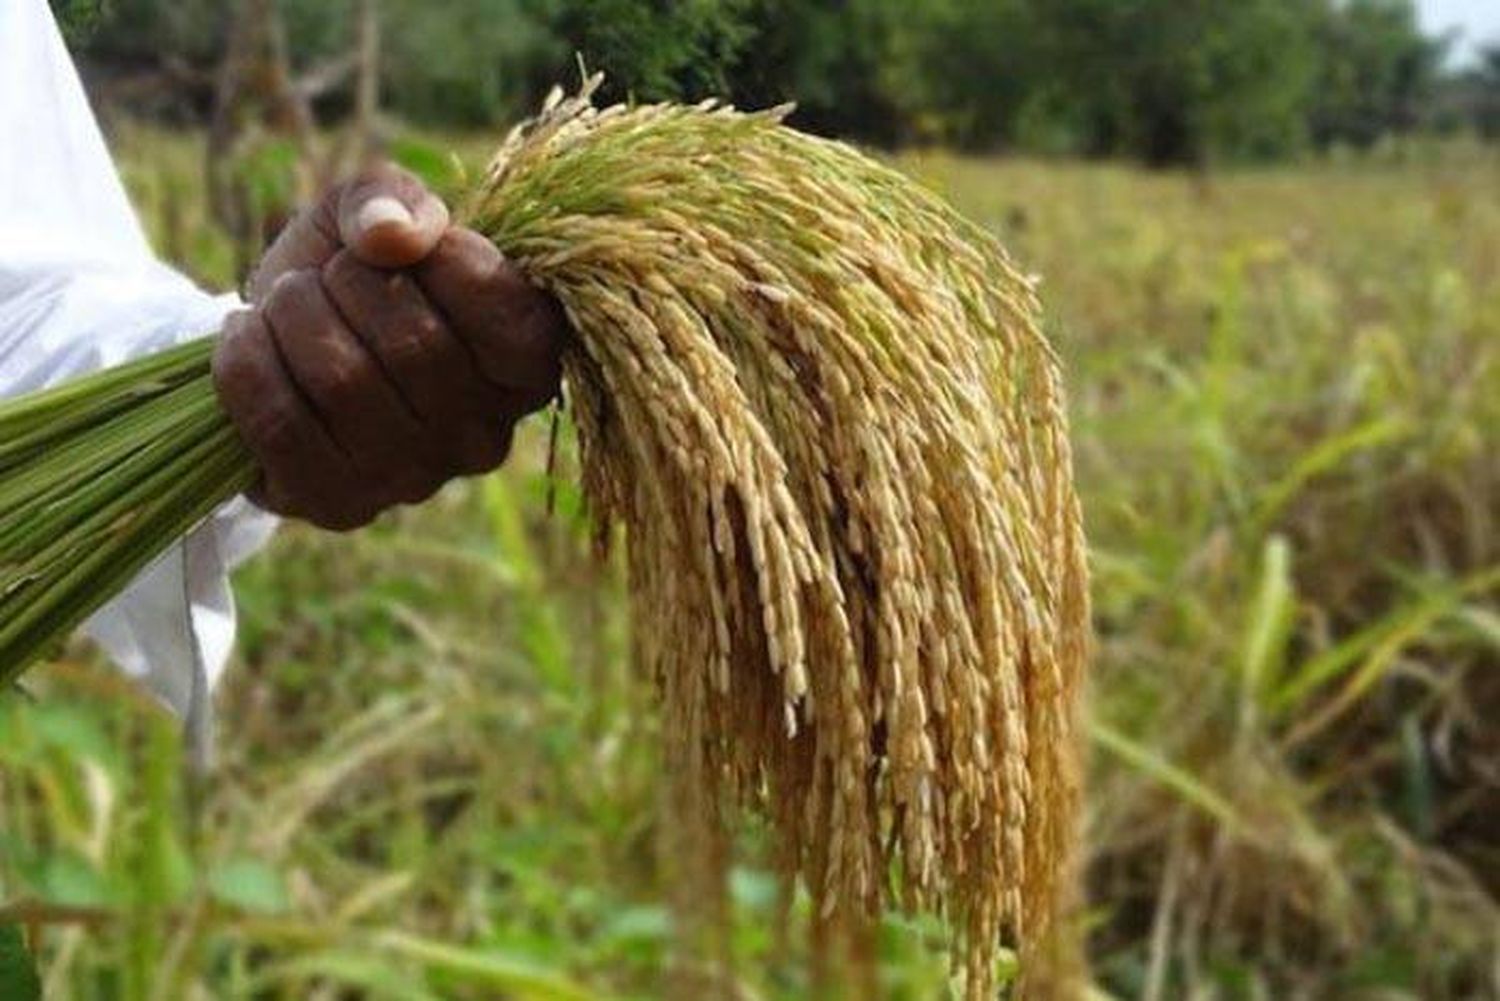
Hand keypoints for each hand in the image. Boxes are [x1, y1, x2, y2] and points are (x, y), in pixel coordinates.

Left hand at [212, 165, 564, 530]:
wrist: (275, 339)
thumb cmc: (349, 272)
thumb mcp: (377, 211)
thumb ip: (395, 198)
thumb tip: (390, 235)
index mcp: (525, 367)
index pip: (506, 310)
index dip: (444, 259)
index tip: (402, 248)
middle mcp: (485, 437)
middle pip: (415, 344)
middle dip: (348, 282)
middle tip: (326, 276)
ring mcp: (415, 480)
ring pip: (342, 380)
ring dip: (291, 314)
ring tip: (284, 303)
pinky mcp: (341, 505)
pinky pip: (282, 425)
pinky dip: (246, 362)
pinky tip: (245, 338)